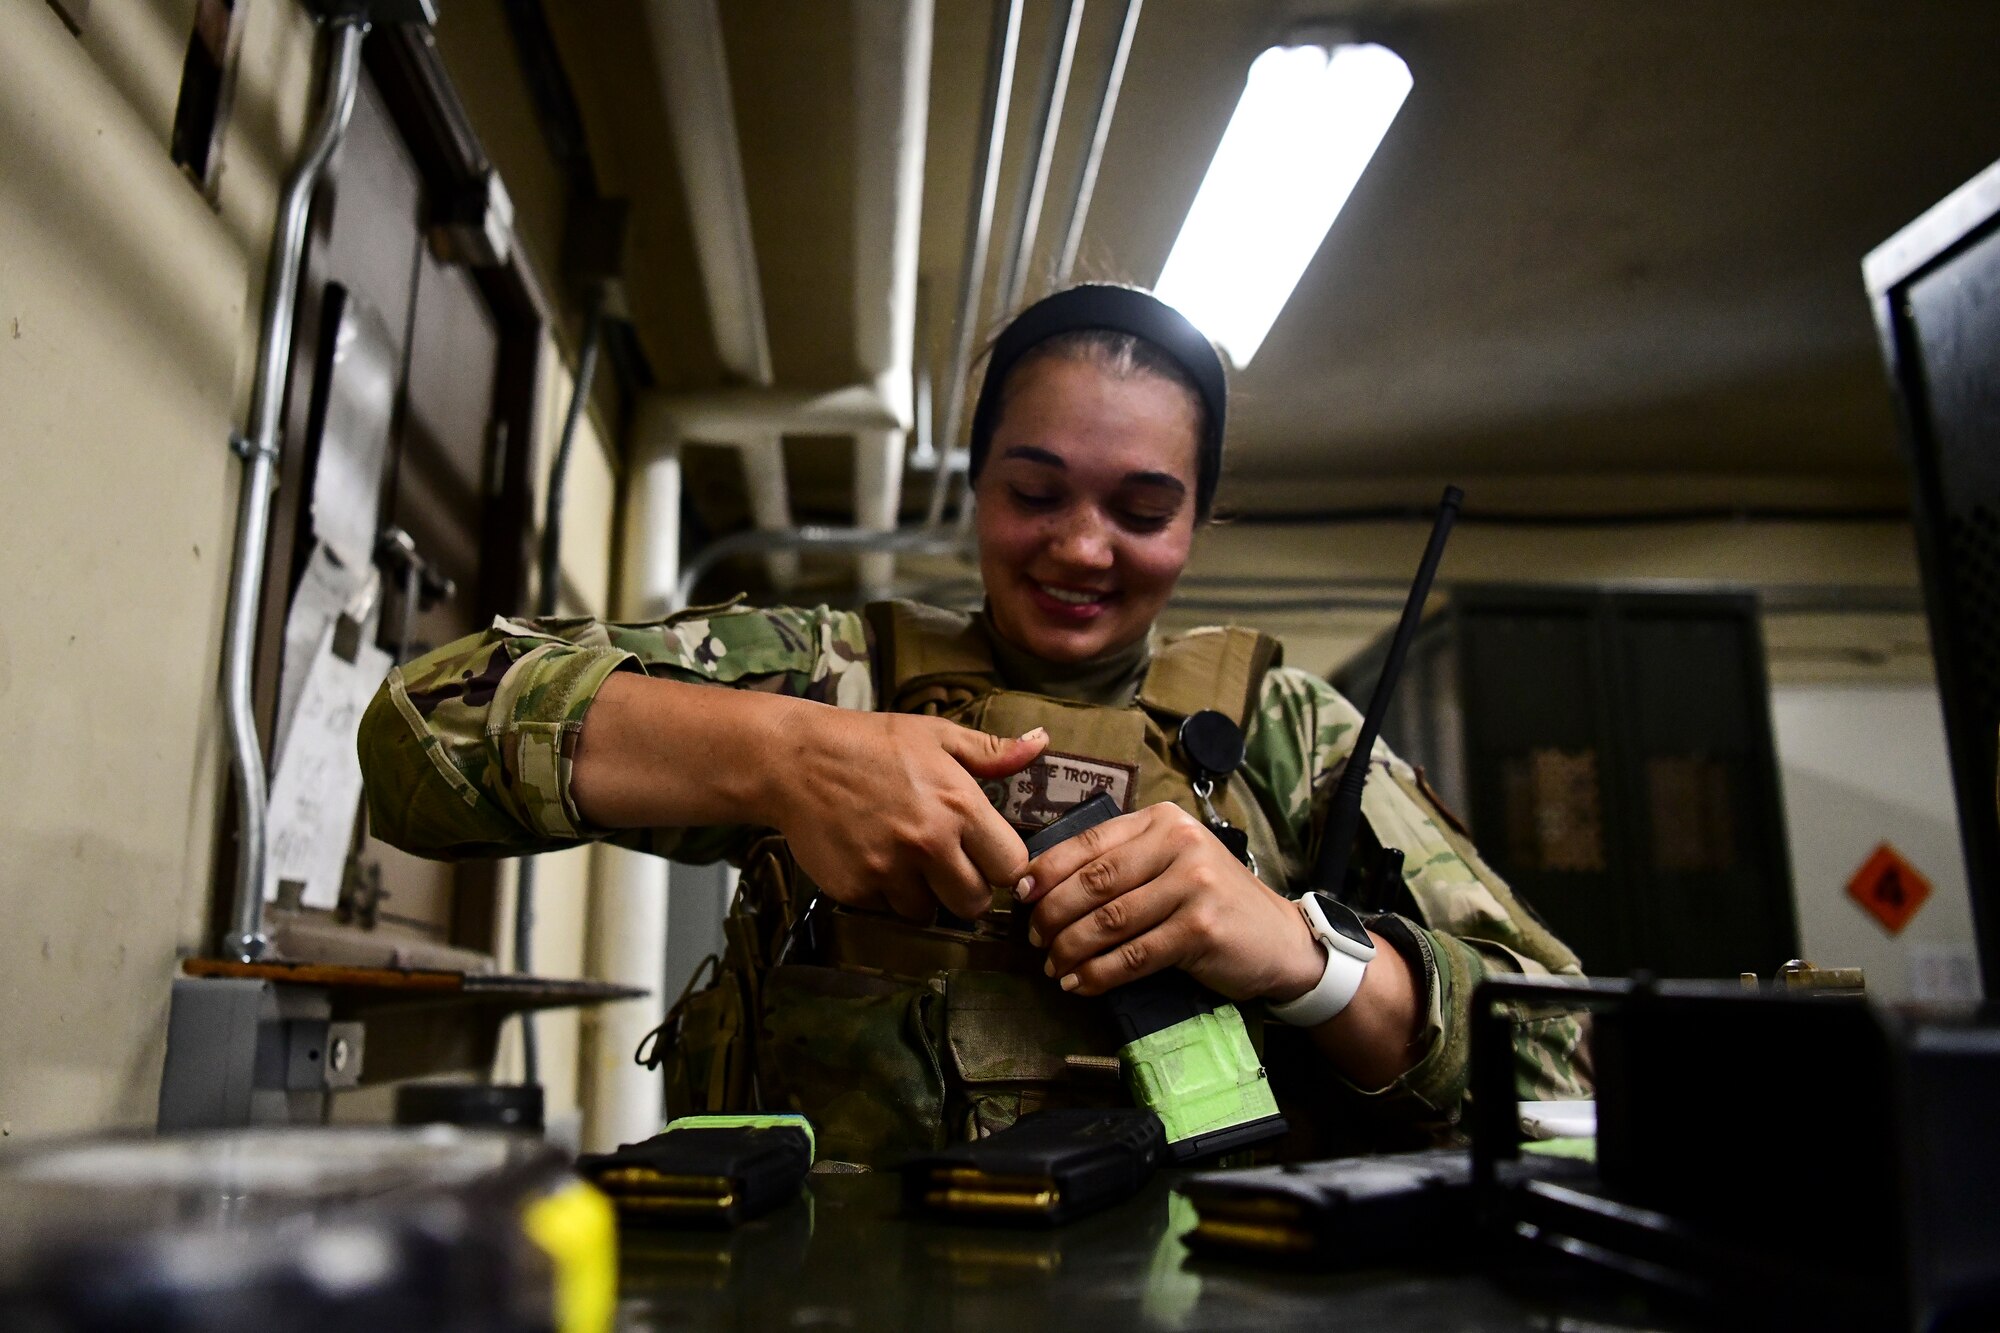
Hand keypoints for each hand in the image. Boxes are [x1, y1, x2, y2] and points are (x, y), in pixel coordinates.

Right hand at [762, 705, 1048, 920]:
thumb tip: (1042, 743)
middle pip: (976, 902)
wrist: (796, 760)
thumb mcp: (936, 736)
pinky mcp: (857, 890)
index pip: (1012, 866)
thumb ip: (992, 752)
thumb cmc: (871, 743)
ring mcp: (890, 871)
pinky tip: (875, 861)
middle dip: (968, 889)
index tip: (989, 857)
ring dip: (925, 896)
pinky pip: (888, 910)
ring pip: (930, 913)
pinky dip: (886, 895)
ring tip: (908, 861)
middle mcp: (929, 843)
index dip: (1003, 865)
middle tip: (949, 866)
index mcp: (959, 806)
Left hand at [1019, 802, 1324, 1001]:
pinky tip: (1080, 983)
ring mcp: (1193, 885)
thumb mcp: (1171, 864)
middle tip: (1034, 938)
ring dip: (1071, 948)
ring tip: (1053, 967)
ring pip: (1109, 921)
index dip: (1047, 870)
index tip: (1020, 895)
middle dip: (1053, 913)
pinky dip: (1100, 973)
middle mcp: (1179, 844)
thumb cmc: (1213, 902)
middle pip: (1094, 882)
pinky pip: (1134, 955)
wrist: (1279, 939)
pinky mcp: (1201, 929)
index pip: (1090, 842)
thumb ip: (1123, 863)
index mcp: (1163, 822)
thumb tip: (1043, 885)